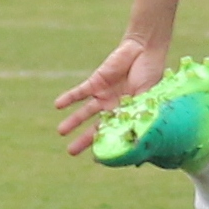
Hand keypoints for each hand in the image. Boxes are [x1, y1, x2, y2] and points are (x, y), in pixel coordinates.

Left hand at [52, 37, 168, 158]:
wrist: (144, 49)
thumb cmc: (151, 73)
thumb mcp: (149, 96)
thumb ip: (142, 112)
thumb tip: (141, 134)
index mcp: (128, 114)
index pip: (113, 134)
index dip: (106, 145)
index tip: (96, 159)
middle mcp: (113, 108)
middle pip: (96, 127)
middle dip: (84, 140)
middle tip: (70, 152)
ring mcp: (103, 95)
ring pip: (85, 112)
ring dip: (73, 121)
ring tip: (60, 131)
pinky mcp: (96, 82)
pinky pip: (79, 92)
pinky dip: (69, 98)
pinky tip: (57, 105)